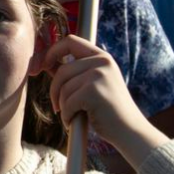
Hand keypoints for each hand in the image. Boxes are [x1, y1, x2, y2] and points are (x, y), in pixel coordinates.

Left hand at [44, 34, 167, 168]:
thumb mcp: (93, 84)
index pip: (70, 41)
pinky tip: (73, 122)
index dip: (52, 51)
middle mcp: (102, 62)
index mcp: (102, 57)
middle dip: (55, 90)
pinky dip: (66, 115)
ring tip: (70, 115)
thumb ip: (73, 72)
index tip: (43, 65)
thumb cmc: (108, 110)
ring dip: (62, 105)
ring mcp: (99, 76)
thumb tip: (46, 62)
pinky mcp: (93, 92)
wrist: (131, 132)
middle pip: (62, 70)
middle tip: (57, 105)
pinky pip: (67, 102)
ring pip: (63, 87)